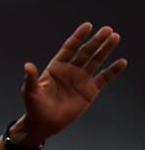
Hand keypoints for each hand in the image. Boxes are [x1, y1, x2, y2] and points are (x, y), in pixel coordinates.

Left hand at [18, 22, 126, 141]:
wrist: (44, 123)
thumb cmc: (34, 107)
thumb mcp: (30, 92)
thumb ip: (31, 78)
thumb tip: (27, 65)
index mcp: (56, 67)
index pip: (69, 48)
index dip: (78, 37)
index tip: (88, 26)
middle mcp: (71, 70)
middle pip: (86, 52)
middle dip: (96, 41)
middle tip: (107, 30)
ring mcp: (81, 79)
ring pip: (96, 61)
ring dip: (106, 50)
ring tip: (115, 37)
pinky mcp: (90, 90)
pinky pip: (104, 78)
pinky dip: (113, 70)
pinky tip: (122, 62)